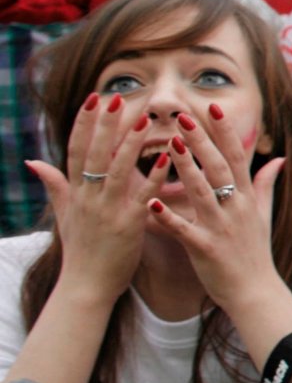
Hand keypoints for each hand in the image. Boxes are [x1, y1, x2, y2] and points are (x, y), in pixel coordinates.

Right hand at [26, 93, 169, 306]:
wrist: (86, 285)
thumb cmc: (80, 250)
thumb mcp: (63, 215)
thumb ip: (54, 185)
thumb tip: (32, 160)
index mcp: (75, 192)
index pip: (76, 149)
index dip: (84, 122)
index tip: (94, 99)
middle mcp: (88, 197)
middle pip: (95, 152)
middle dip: (106, 124)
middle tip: (118, 97)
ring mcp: (107, 210)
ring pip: (118, 169)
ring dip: (131, 142)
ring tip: (145, 118)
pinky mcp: (128, 225)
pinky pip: (143, 195)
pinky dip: (154, 176)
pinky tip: (168, 158)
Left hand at [144, 106, 285, 316]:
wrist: (256, 293)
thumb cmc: (255, 253)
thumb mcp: (264, 215)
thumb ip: (266, 184)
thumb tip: (279, 159)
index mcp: (246, 199)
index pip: (237, 158)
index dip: (225, 133)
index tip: (212, 108)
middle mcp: (236, 209)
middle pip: (219, 168)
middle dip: (201, 141)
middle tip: (183, 117)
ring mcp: (221, 228)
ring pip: (203, 192)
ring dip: (186, 169)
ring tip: (170, 145)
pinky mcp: (206, 249)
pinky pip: (184, 230)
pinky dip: (168, 218)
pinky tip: (150, 203)